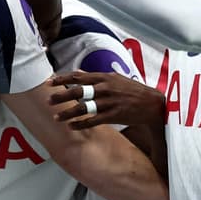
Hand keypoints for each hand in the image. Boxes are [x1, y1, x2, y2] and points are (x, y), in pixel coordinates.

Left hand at [49, 70, 164, 129]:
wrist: (152, 104)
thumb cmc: (132, 90)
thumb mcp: (115, 78)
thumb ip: (96, 76)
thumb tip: (79, 72)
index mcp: (104, 77)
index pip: (78, 77)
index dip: (62, 79)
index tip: (49, 83)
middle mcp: (105, 88)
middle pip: (77, 92)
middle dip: (61, 97)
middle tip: (48, 101)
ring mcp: (109, 102)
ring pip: (83, 108)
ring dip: (67, 113)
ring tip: (56, 117)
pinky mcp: (113, 115)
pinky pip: (93, 121)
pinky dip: (81, 124)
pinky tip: (71, 126)